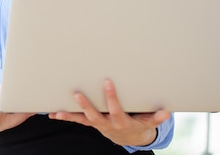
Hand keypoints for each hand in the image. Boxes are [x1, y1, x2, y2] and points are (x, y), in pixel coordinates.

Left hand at [48, 79, 170, 146]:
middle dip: (86, 105)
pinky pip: (76, 120)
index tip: (106, 81)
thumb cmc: (139, 124)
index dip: (111, 96)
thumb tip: (166, 112)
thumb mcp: (148, 122)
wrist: (128, 137)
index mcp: (121, 121)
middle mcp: (106, 124)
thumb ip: (156, 117)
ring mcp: (97, 124)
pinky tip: (52, 114)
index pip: (115, 108)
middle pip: (94, 115)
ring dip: (70, 115)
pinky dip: (65, 117)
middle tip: (77, 94)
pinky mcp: (90, 123)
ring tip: (57, 112)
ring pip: (82, 120)